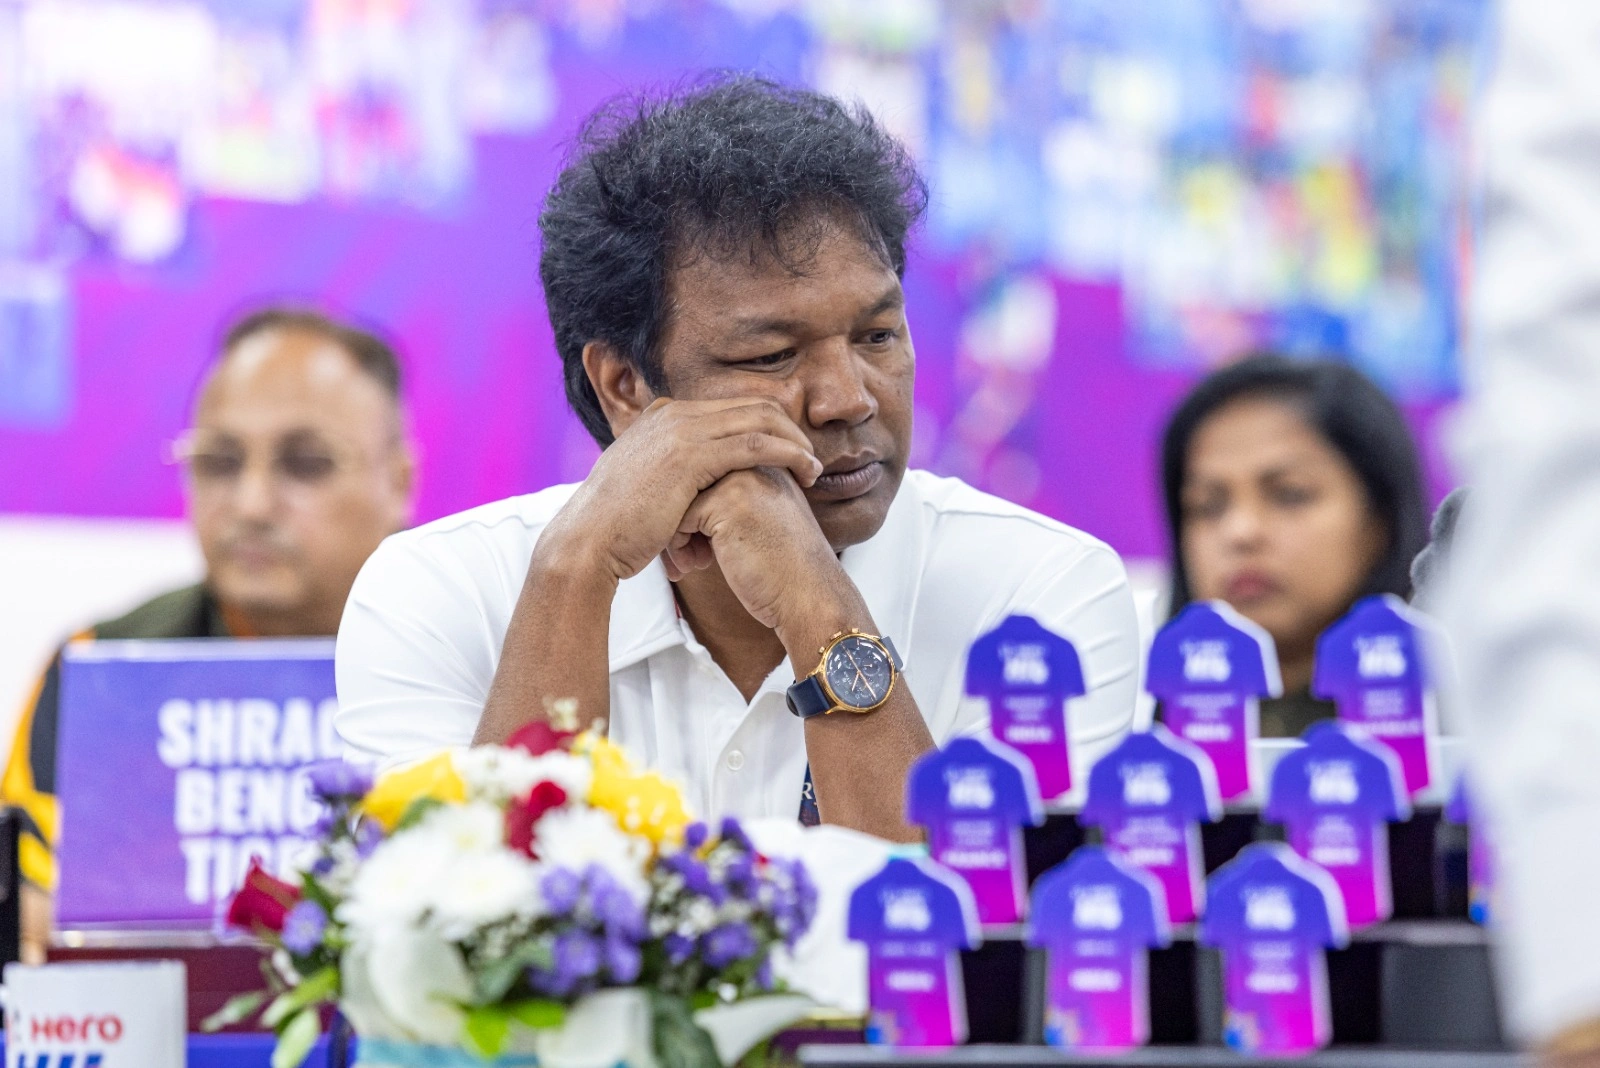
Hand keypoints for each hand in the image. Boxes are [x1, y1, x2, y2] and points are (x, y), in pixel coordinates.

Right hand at [537, 399, 821, 582]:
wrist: (587, 543)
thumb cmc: (617, 531)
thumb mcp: (646, 492)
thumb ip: (672, 481)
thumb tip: (690, 495)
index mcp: (662, 417)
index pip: (730, 409)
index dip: (765, 427)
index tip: (787, 452)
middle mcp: (672, 414)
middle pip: (751, 405)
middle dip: (787, 428)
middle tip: (810, 457)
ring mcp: (681, 430)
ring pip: (760, 419)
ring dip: (795, 442)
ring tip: (814, 468)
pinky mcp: (691, 454)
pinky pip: (756, 443)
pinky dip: (788, 453)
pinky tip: (805, 471)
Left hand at [664, 467, 862, 638]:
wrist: (810, 597)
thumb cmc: (786, 570)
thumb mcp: (766, 520)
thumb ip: (739, 500)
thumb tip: (698, 505)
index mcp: (766, 463)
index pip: (709, 473)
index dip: (697, 510)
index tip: (699, 543)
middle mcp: (754, 462)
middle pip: (691, 481)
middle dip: (682, 519)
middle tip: (687, 554)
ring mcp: (741, 478)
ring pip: (681, 497)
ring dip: (678, 534)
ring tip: (690, 562)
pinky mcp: (726, 502)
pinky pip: (681, 517)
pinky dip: (680, 545)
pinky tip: (695, 566)